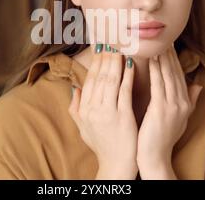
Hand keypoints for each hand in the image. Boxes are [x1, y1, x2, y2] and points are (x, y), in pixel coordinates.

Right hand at [68, 44, 138, 179]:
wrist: (116, 164)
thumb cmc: (101, 144)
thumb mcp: (82, 127)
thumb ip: (76, 107)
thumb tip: (74, 88)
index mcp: (83, 109)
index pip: (89, 79)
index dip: (94, 62)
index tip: (100, 47)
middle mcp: (92, 109)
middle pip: (99, 76)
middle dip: (104, 56)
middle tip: (110, 40)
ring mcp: (107, 112)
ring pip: (110, 80)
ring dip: (115, 61)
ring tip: (120, 47)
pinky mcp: (122, 116)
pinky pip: (124, 91)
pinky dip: (126, 76)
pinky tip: (130, 64)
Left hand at [137, 45, 202, 178]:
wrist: (155, 157)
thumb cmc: (164, 138)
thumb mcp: (181, 118)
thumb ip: (190, 100)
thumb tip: (199, 85)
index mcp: (185, 103)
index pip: (180, 75)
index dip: (175, 59)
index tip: (170, 44)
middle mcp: (182, 102)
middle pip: (175, 72)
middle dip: (170, 54)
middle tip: (165, 37)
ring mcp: (172, 106)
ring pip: (168, 75)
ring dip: (163, 57)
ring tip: (158, 42)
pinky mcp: (160, 109)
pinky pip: (158, 84)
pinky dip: (156, 70)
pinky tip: (152, 59)